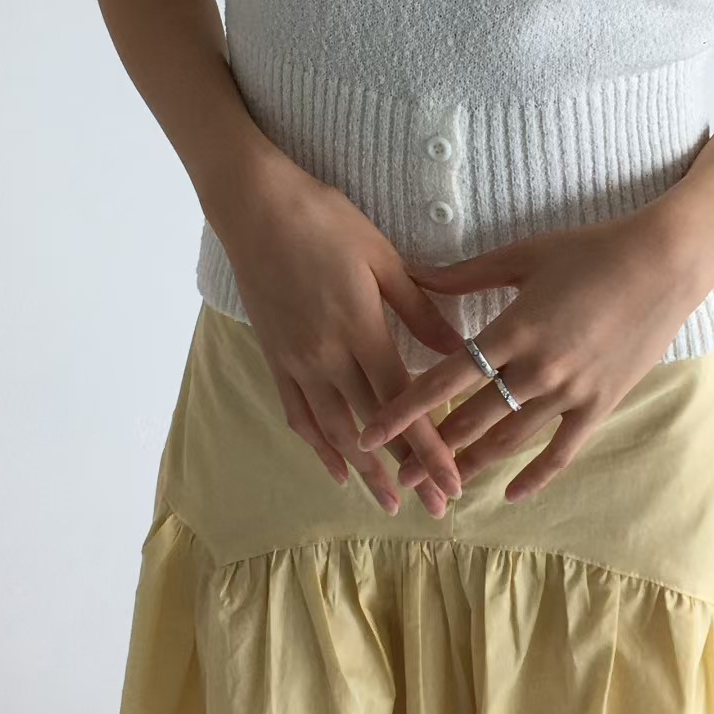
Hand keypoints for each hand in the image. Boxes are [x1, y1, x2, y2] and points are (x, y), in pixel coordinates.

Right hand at [210, 150, 466, 517]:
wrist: (255, 206)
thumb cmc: (326, 220)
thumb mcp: (384, 258)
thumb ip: (420, 310)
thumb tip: (458, 351)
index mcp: (360, 329)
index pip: (403, 401)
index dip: (430, 446)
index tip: (453, 480)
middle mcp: (326, 355)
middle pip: (372, 426)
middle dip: (406, 470)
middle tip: (434, 507)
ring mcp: (296, 360)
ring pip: (334, 429)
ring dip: (364, 469)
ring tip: (389, 500)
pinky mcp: (274, 356)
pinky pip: (298, 412)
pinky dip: (318, 444)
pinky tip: (336, 468)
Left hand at [355, 210, 701, 502]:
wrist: (665, 263)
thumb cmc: (590, 250)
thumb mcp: (522, 255)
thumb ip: (463, 274)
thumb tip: (412, 272)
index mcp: (512, 330)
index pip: (443, 380)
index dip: (403, 410)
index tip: (371, 433)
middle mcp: (537, 369)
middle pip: (470, 421)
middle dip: (430, 451)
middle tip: (399, 472)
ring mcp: (571, 391)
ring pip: (510, 441)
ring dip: (473, 466)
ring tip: (443, 487)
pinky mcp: (601, 404)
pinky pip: (562, 451)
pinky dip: (535, 476)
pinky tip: (509, 495)